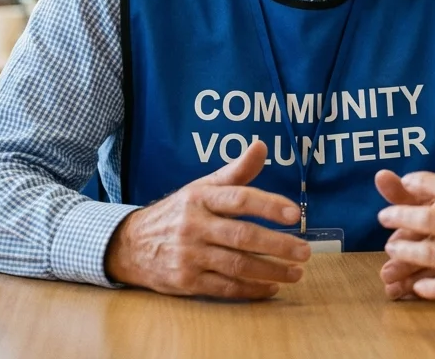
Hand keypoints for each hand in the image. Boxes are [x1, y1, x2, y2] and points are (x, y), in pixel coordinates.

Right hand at [104, 140, 309, 298]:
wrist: (130, 245)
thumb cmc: (177, 213)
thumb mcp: (201, 188)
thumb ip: (235, 172)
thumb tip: (261, 145)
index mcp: (200, 198)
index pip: (239, 199)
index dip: (269, 205)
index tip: (295, 214)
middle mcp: (194, 226)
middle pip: (243, 236)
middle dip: (278, 245)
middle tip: (305, 250)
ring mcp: (189, 255)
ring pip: (237, 265)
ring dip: (271, 271)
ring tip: (296, 272)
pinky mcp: (185, 281)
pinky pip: (224, 287)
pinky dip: (250, 289)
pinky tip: (271, 287)